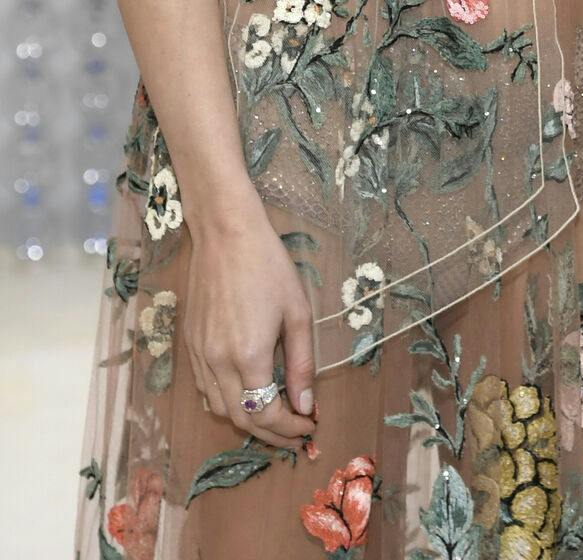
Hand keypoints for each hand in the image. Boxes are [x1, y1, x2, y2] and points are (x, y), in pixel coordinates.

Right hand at [184, 201, 316, 448]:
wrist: (225, 235)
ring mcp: (198, 356)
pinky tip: (245, 392)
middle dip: (270, 433)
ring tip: (274, 415)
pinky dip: (226, 401)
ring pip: (218, 408)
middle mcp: (217, 363)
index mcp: (248, 356)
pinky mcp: (189, 345)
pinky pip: (205, 389)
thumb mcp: (297, 313)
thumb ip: (301, 363)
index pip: (266, 414)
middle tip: (295, 432)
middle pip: (240, 419)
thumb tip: (305, 405)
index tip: (308, 428)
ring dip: (247, 420)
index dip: (289, 429)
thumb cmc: (269, 267)